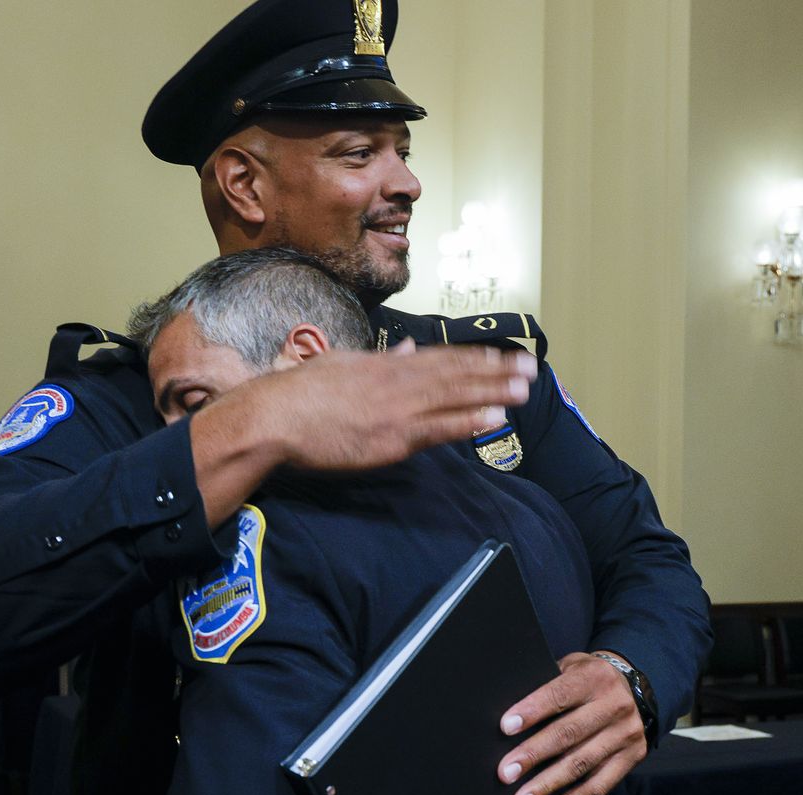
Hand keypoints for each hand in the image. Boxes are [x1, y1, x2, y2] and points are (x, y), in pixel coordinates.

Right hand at [272, 338, 535, 469]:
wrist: (272, 417)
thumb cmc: (297, 395)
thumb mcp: (341, 364)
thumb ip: (380, 359)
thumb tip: (408, 348)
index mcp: (385, 365)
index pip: (439, 359)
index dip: (473, 358)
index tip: (501, 355)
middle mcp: (397, 381)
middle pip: (455, 373)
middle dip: (495, 370)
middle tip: (530, 366)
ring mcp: (397, 409)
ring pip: (454, 396)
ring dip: (492, 391)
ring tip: (523, 388)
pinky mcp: (391, 437)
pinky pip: (439, 428)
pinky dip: (469, 421)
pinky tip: (494, 418)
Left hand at [497, 652, 647, 794]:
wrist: (638, 688)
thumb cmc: (589, 679)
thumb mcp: (572, 668)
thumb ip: (549, 685)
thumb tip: (513, 717)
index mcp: (594, 677)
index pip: (559, 695)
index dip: (532, 711)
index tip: (506, 727)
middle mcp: (614, 704)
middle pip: (568, 733)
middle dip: (533, 754)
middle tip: (506, 772)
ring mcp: (625, 732)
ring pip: (582, 762)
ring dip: (549, 783)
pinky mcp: (633, 756)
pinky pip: (601, 783)